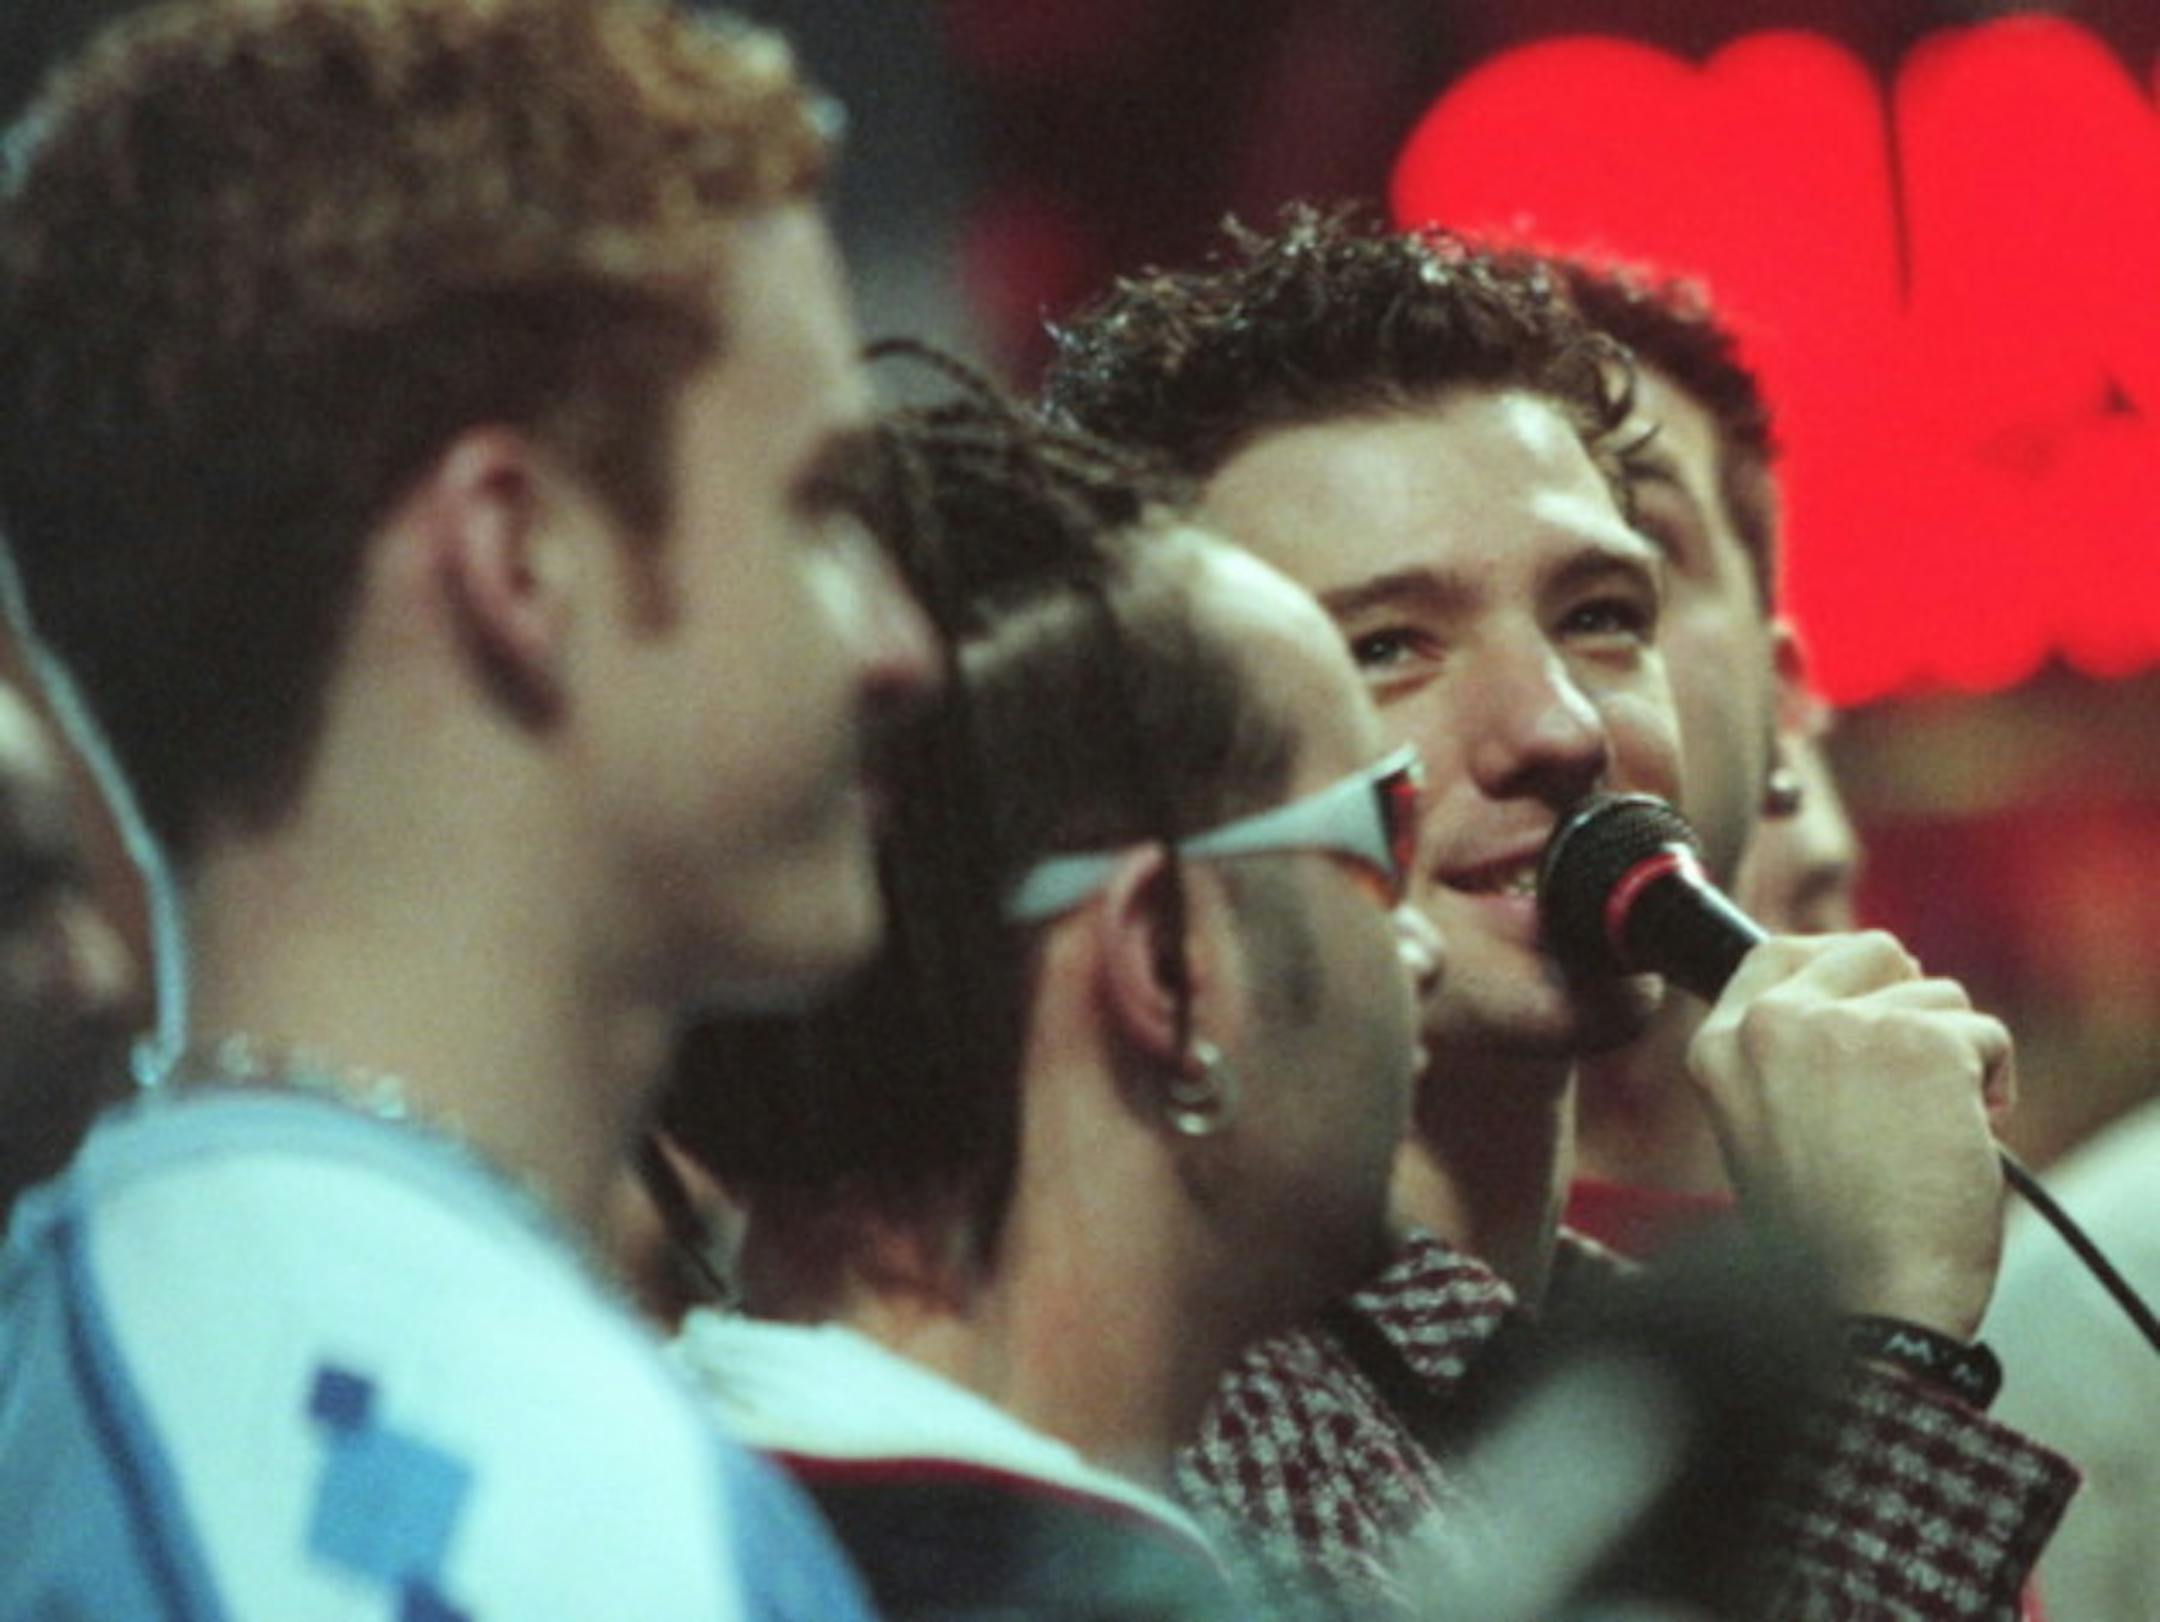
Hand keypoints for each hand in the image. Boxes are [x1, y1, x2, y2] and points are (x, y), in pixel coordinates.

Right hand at [1685, 931, 2012, 1340]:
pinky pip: (1987, 1035)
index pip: (1776, 952)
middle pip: (1869, 953)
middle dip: (1907, 1008)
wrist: (1861, 1301)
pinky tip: (1961, 1142)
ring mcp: (1843, 1026)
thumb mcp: (1764, 1130)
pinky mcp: (1920, 1041)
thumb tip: (1862, 995)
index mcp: (1719, 1048)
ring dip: (1952, 1059)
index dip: (1837, 971)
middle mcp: (1770, 1022)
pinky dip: (1993, 1089)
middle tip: (1914, 1079)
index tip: (1869, 1005)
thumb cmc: (1822, 1240)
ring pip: (1938, 995)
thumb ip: (1789, 1058)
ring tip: (1927, 1134)